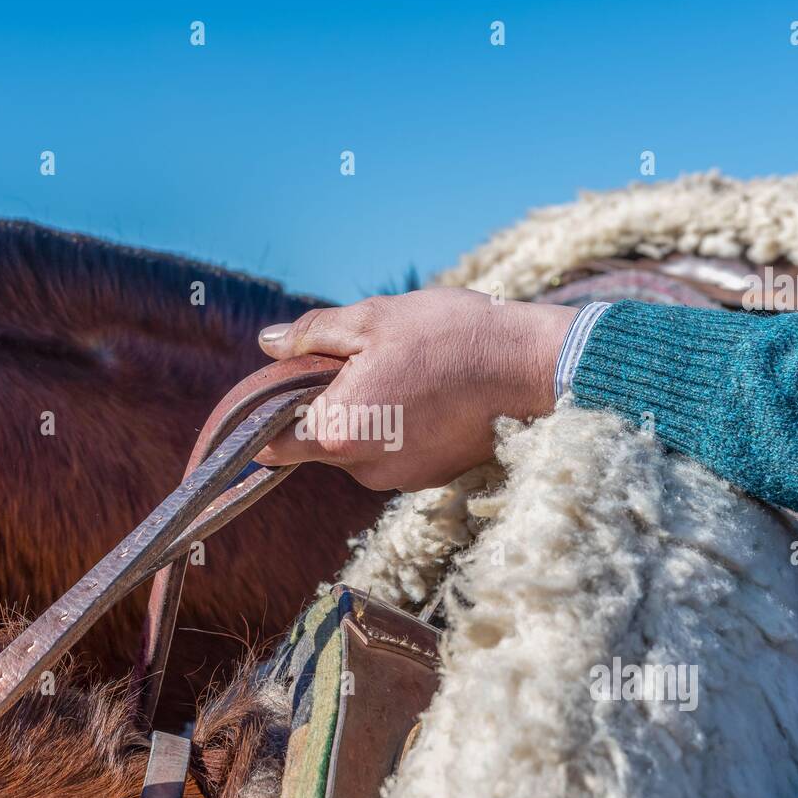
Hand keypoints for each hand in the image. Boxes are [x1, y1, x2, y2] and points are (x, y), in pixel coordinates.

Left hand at [254, 287, 576, 490]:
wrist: (533, 368)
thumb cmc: (452, 338)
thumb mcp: (373, 320)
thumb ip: (312, 335)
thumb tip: (268, 343)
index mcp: (338, 431)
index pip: (270, 445)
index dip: (264, 418)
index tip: (275, 391)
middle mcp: (365, 468)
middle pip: (317, 442)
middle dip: (325, 404)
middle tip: (356, 359)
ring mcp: (401, 477)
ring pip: (358, 446)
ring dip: (364, 414)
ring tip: (404, 371)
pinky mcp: (431, 477)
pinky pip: (393, 452)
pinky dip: (398, 426)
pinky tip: (427, 391)